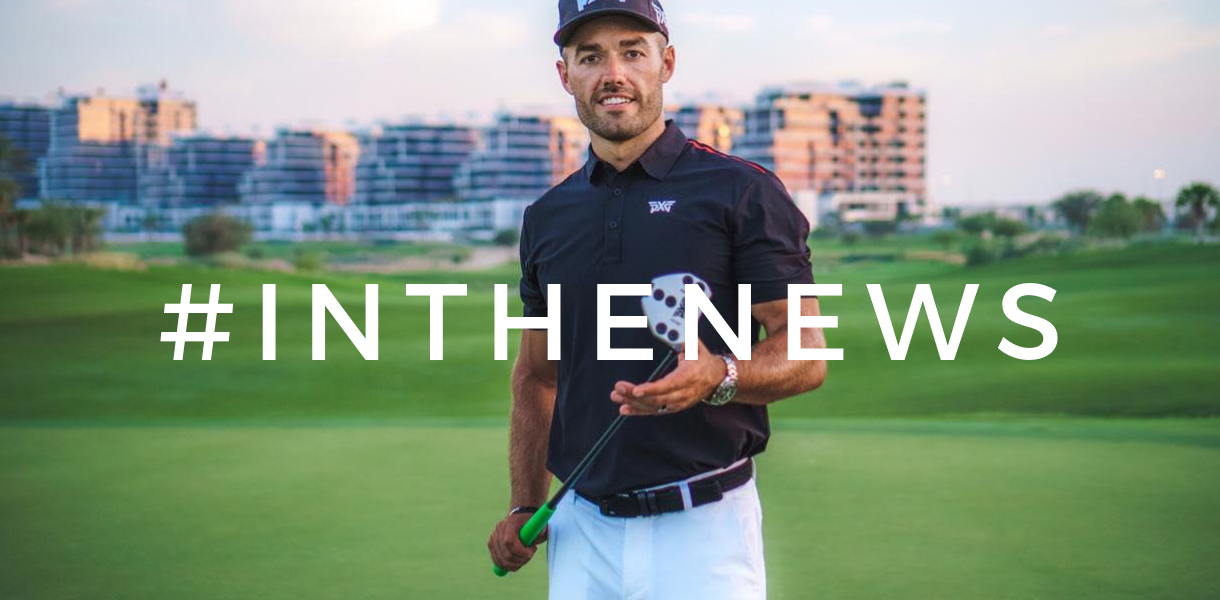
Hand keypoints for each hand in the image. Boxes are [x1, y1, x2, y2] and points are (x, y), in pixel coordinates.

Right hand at [488, 511, 546, 572]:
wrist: (521, 515)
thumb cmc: (532, 522)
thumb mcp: (540, 525)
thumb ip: (540, 532)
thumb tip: (537, 538)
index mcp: (510, 523)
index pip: (509, 542)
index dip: (520, 552)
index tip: (531, 553)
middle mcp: (499, 529)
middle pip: (505, 554)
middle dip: (520, 560)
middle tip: (530, 555)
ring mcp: (493, 537)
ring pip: (501, 561)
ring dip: (515, 564)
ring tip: (524, 557)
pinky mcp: (491, 544)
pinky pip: (497, 561)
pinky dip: (507, 566)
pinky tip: (517, 561)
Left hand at [610, 338, 726, 415]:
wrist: (717, 378)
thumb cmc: (704, 362)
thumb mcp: (696, 347)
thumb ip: (684, 339)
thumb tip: (673, 330)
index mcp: (688, 377)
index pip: (668, 385)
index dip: (652, 389)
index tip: (636, 389)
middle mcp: (683, 393)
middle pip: (657, 399)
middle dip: (635, 395)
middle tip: (618, 389)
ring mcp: (678, 403)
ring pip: (653, 407)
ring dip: (633, 403)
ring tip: (616, 397)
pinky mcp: (672, 407)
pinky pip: (654, 411)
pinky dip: (638, 411)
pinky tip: (625, 409)